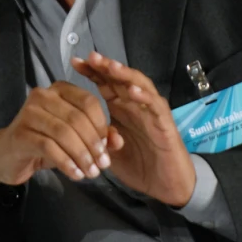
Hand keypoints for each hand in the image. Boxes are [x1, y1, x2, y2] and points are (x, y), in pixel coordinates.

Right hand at [0, 81, 114, 186]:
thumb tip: (118, 141)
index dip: (101, 126)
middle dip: (93, 145)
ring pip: (64, 133)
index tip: (107, 149)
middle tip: (102, 165)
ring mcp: (29, 112)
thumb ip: (97, 136)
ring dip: (82, 156)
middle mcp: (43, 95)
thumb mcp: (74, 137)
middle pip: (77, 118)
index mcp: (60, 90)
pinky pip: (50, 147)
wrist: (8, 155)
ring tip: (91, 173)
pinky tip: (75, 174)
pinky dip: (66, 163)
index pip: (88, 102)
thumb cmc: (45, 142)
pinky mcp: (21, 133)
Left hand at [71, 52, 195, 206]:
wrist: (166, 185)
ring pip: (139, 86)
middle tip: (90, 57)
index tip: (74, 62)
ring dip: (125, 75)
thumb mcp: (109, 152)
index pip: (105, 83)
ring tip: (111, 67)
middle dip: (106, 67)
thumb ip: (97, 137)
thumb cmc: (139, 165)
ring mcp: (151, 112)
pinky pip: (155, 106)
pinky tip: (133, 91)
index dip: (92, 72)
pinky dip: (144, 97)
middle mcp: (136, 105)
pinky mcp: (165, 123)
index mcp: (121, 108)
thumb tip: (83, 126)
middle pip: (120, 79)